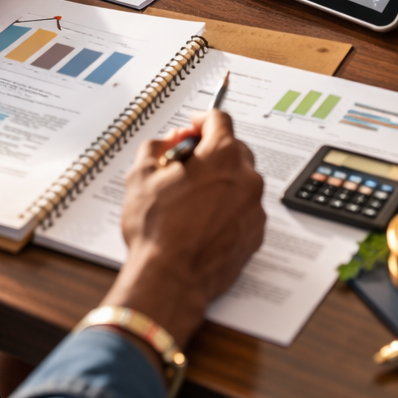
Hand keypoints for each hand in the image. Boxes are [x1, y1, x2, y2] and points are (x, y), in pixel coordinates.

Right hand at [101, 110, 265, 349]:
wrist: (170, 278)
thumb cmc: (156, 230)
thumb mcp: (141, 175)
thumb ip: (157, 146)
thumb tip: (171, 140)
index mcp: (222, 155)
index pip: (220, 120)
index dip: (202, 120)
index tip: (194, 126)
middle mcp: (246, 178)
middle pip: (234, 149)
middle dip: (212, 152)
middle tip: (188, 165)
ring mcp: (254, 208)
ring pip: (241, 181)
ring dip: (222, 181)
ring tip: (192, 199)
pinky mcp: (255, 233)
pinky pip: (244, 209)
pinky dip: (229, 208)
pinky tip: (204, 220)